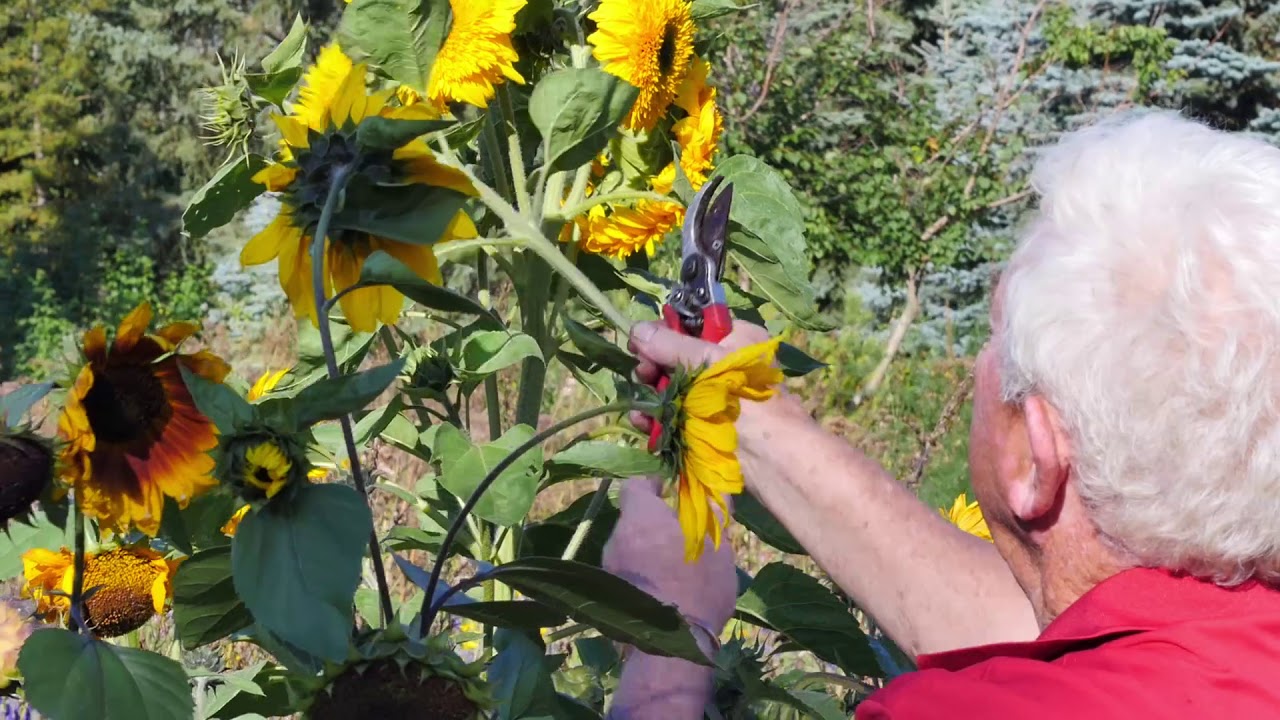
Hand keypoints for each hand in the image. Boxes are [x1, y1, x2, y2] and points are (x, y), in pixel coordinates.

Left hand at [602, 476, 736, 719]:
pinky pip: (627, 571)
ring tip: (677, 565)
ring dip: (648, 549)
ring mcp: (609, 567)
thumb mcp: (719, 546)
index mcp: (641, 517)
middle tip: (682, 532)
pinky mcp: (609, 594)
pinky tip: (666, 588)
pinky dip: (643, 573)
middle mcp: (616, 537)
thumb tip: (718, 488)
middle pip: (633, 517)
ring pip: (629, 546)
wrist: (673, 645)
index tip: (670, 488)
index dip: (652, 482)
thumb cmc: (699, 585)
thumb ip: (715, 513)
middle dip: (655, 521)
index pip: (635, 484)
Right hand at [626, 319, 776, 434]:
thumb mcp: (708, 363)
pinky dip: (657, 418)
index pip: (693, 324)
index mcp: (735, 339)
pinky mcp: (702, 425)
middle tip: (643, 374)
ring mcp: (711, 397)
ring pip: (671, 388)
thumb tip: (636, 328)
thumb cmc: (743, 398)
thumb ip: (670, 345)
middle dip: (654, 366)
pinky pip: (672, 415)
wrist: (770, 458)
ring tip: (641, 403)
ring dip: (651, 394)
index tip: (640, 341)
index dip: (664, 331)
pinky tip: (643, 422)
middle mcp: (723, 365)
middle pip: (676, 357)